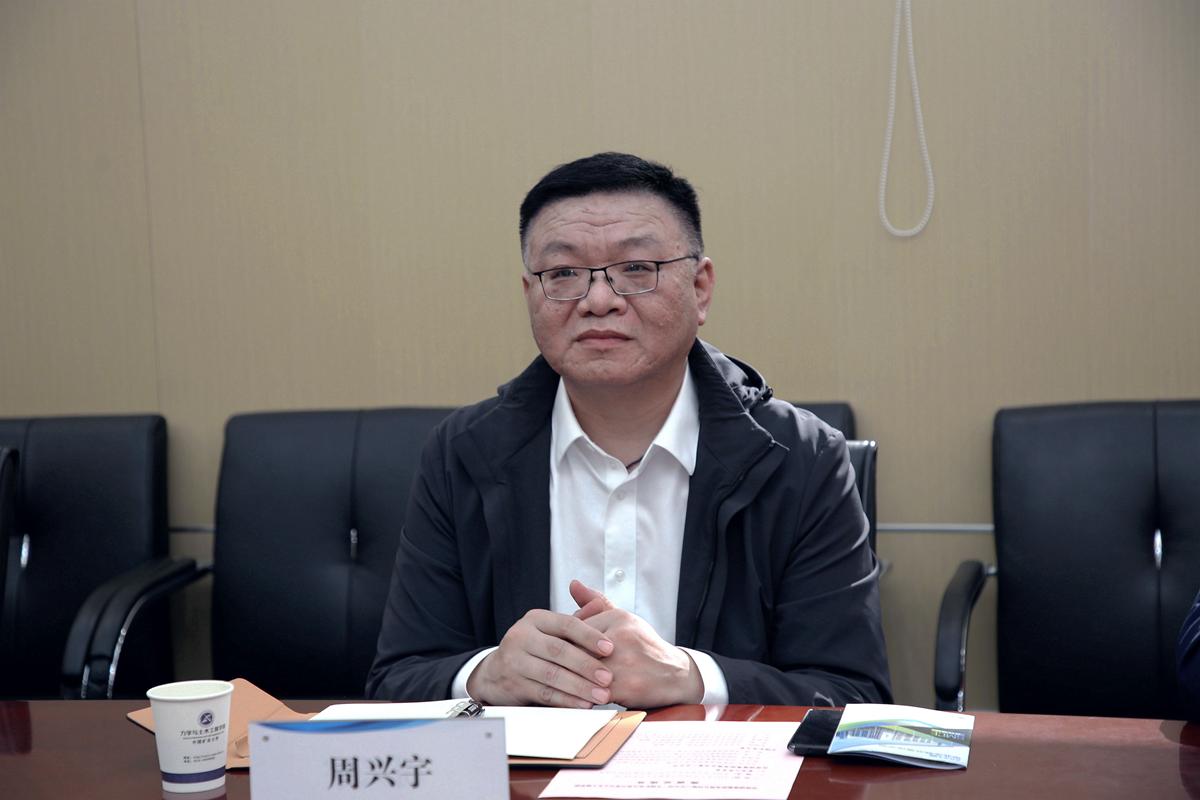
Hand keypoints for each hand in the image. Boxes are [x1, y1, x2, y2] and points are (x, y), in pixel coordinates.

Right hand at [466, 608, 614, 707]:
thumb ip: (578, 617)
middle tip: (608, 677)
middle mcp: (522, 636)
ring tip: (601, 695)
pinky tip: (583, 704)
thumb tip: (598, 604)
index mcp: (535, 619)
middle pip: (559, 650)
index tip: (610, 648)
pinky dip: (567, 700)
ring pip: (552, 675)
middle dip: (587, 665)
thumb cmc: (534, 648)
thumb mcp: (551, 628)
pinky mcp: (514, 685)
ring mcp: (515, 661)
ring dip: (580, 686)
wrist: (495, 673)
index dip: (589, 636)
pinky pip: (545, 693)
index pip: (566, 624)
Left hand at [570, 580, 704, 708]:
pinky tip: (588, 694)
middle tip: (568, 669)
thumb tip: (573, 584)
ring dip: (577, 679)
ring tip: (577, 682)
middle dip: (570, 662)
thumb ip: (595, 603)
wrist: (676, 675)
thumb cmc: (644, 646)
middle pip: (576, 649)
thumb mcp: (623, 619)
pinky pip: (593, 691)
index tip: (569, 651)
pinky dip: (587, 695)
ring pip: (582, 671)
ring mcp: (624, 661)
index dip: (568, 643)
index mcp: (619, 617)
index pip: (575, 628)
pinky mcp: (625, 686)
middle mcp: (622, 636)